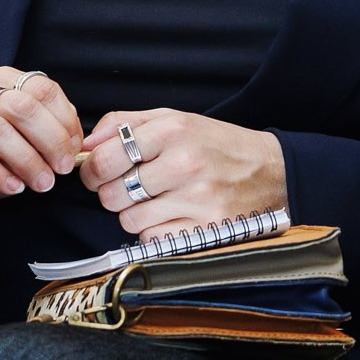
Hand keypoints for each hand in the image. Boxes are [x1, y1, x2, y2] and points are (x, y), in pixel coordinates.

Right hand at [0, 69, 83, 217]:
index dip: (66, 119)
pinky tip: (14, 188)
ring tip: (43, 183)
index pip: (43, 88)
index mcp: (2, 82)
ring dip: (28, 161)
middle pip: (22, 107)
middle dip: (51, 139)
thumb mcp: (23, 138)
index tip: (75, 148)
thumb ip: (49, 131)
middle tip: (63, 167)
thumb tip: (78, 140)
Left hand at [77, 110, 287, 235]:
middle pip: (112, 193)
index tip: (97, 174)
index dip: (92, 170)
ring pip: (129, 221)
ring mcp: (197, 200)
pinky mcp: (206, 230)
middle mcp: (185, 164)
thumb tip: (86, 144)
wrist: (273, 172)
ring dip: (134, 214)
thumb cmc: (217, 145)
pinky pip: (153, 240)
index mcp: (173, 130)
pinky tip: (173, 216)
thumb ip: (125, 124)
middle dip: (112, 193)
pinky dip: (156, 232)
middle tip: (128, 188)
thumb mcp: (175, 119)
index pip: (105, 158)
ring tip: (156, 201)